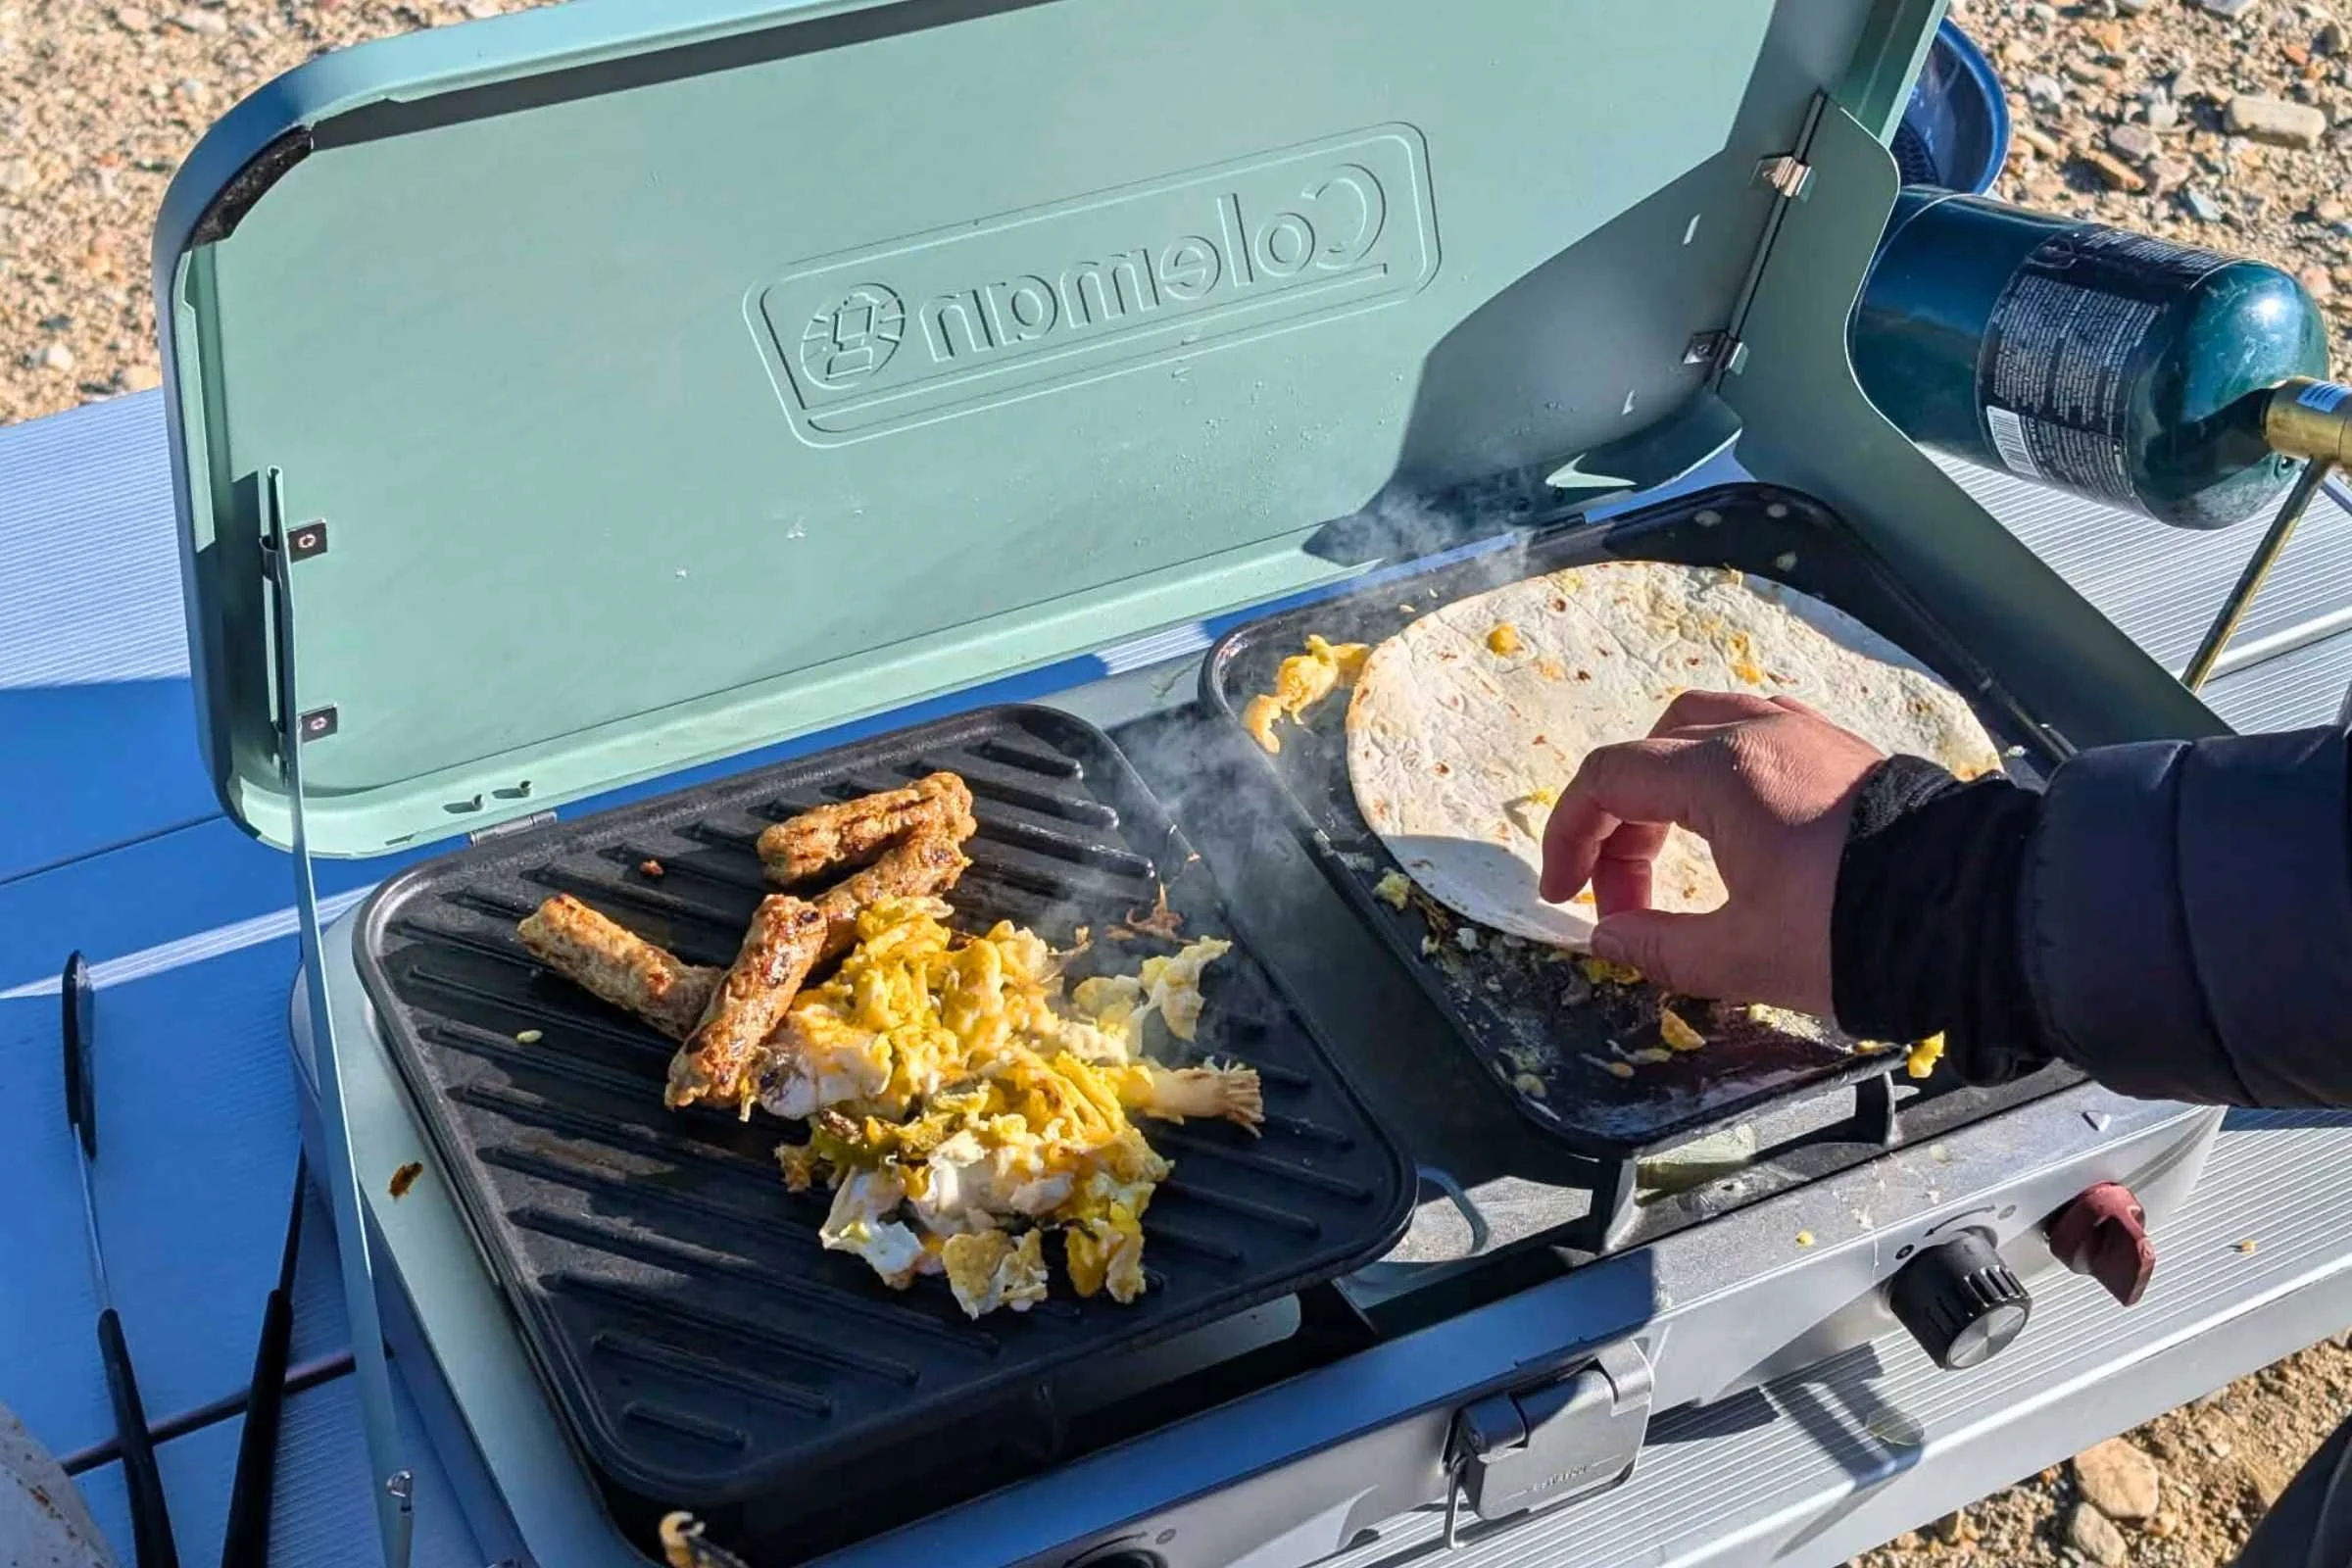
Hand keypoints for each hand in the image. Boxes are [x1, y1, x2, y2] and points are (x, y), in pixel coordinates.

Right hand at [1538, 691, 1885, 1013]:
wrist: (1980, 915)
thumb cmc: (1853, 933)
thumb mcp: (1742, 957)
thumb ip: (1658, 946)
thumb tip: (1608, 938)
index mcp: (1721, 773)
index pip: (1609, 780)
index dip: (1570, 838)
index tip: (1565, 897)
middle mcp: (1759, 735)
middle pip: (1651, 754)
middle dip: (1620, 824)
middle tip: (1628, 899)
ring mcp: (1808, 735)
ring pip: (1705, 727)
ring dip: (1667, 786)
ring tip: (1670, 850)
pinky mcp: (1846, 751)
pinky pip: (1759, 733)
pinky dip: (1722, 770)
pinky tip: (1734, 822)